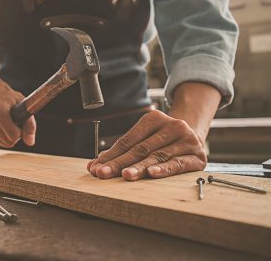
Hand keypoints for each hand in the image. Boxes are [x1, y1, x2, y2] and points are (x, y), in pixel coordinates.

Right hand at [0, 81, 36, 147]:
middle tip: (15, 122)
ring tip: (8, 123)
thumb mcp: (23, 104)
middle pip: (9, 141)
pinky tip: (1, 126)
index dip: (21, 130)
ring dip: (10, 136)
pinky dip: (3, 137)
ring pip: (5, 144)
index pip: (14, 135)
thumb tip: (30, 142)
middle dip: (16, 135)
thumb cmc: (9, 98)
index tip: (20, 122)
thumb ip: (29, 123)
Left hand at [87, 110, 206, 180]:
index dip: (111, 154)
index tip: (96, 167)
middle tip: (104, 173)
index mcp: (154, 118)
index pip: (128, 140)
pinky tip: (152, 174)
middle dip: (119, 163)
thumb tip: (97, 164)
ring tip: (125, 175)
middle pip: (140, 148)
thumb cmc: (163, 139)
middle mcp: (171, 126)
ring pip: (157, 157)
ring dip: (139, 168)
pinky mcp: (197, 156)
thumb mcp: (145, 137)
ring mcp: (186, 140)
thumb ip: (123, 150)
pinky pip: (177, 164)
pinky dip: (164, 170)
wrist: (195, 134)